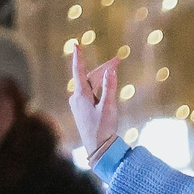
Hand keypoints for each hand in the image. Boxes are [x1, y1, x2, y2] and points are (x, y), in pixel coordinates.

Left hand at [66, 40, 124, 161]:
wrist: (98, 148)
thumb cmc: (103, 129)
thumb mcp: (109, 108)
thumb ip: (109, 88)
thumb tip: (111, 71)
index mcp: (81, 96)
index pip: (79, 71)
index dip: (78, 57)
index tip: (76, 44)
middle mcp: (77, 98)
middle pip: (89, 78)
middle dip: (103, 68)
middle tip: (118, 60)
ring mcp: (79, 104)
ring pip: (91, 85)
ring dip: (102, 78)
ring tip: (115, 70)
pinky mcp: (82, 109)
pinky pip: (91, 93)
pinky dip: (99, 88)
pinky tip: (107, 87)